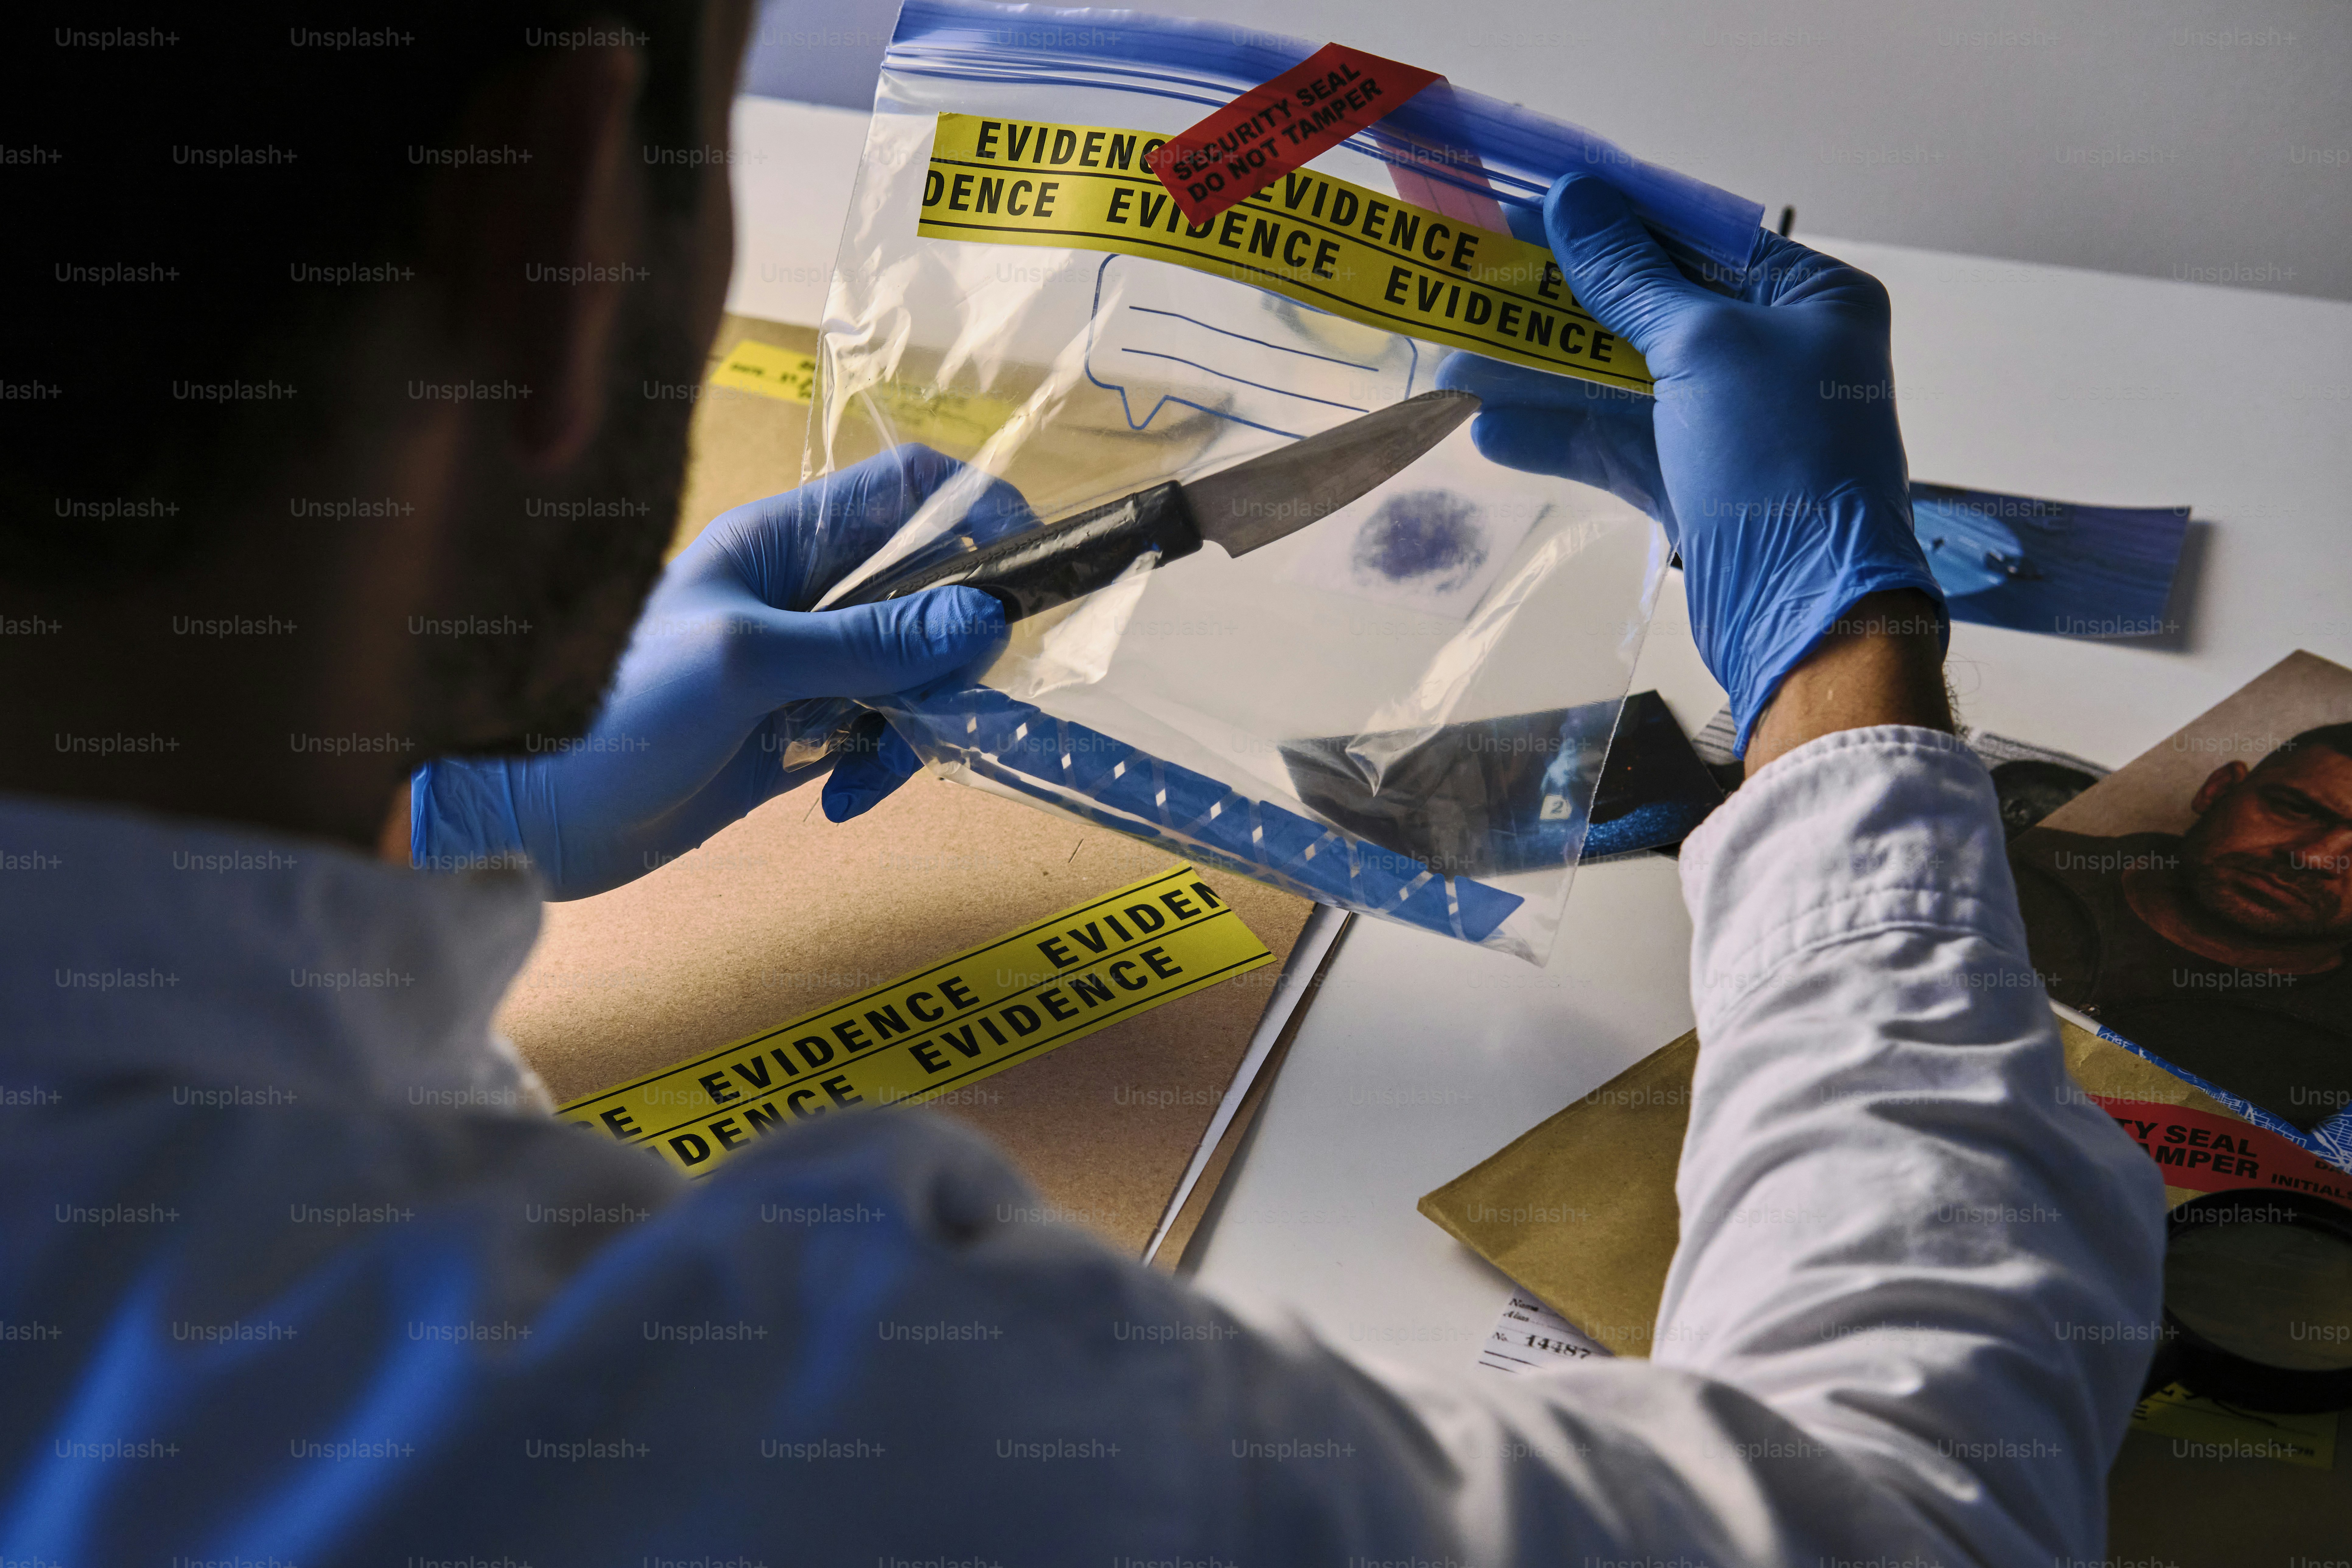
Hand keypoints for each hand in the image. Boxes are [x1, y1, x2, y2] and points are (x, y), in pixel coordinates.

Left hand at [411, 446, 1024, 898]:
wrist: (531, 815)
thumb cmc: (610, 715)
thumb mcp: (747, 664)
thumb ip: (868, 641)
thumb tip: (984, 616)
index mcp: (782, 543)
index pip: (909, 492)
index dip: (977, 518)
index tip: (1018, 580)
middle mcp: (801, 594)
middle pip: (932, 591)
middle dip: (952, 649)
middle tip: (936, 702)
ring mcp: (804, 665)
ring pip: (915, 671)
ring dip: (919, 720)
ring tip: (870, 768)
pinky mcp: (798, 732)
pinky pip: (880, 733)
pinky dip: (882, 766)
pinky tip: (840, 799)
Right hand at [1437, 174, 1942, 751]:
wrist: (1808, 612)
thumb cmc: (1780, 457)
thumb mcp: (1703, 346)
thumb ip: (1630, 277)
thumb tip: (1571, 198)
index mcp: (1807, 298)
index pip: (1692, 235)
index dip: (1606, 218)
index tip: (1525, 204)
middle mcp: (1772, 349)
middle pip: (1645, 305)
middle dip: (1556, 302)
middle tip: (1474, 280)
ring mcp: (1728, 417)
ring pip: (1618, 378)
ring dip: (1537, 374)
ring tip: (1457, 365)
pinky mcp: (1691, 477)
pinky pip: (1614, 440)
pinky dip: (1556, 435)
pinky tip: (1489, 429)